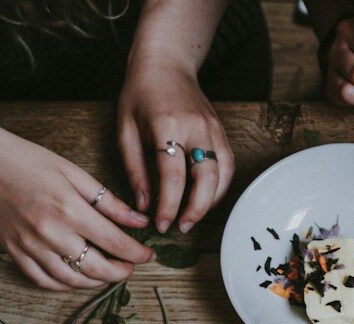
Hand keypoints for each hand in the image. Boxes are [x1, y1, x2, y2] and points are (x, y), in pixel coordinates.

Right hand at [0, 126, 154, 290]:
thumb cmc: (30, 161)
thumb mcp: (75, 173)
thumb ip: (109, 202)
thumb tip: (139, 222)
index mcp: (70, 209)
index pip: (114, 242)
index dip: (137, 254)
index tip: (149, 256)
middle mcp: (50, 233)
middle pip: (95, 268)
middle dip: (120, 273)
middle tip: (131, 268)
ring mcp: (29, 246)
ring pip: (70, 279)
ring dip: (95, 282)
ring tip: (109, 273)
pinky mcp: (13, 252)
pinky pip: (42, 280)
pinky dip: (64, 284)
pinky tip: (78, 277)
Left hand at [117, 61, 234, 233]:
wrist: (165, 64)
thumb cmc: (139, 95)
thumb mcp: (125, 130)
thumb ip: (134, 169)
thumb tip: (144, 205)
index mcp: (167, 126)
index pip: (173, 175)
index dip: (169, 205)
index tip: (161, 224)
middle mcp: (196, 128)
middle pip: (207, 177)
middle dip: (196, 209)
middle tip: (180, 227)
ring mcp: (213, 128)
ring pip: (223, 173)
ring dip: (211, 201)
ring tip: (192, 218)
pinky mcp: (221, 131)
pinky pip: (228, 164)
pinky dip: (220, 186)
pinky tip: (205, 198)